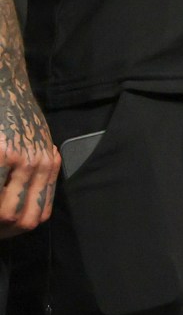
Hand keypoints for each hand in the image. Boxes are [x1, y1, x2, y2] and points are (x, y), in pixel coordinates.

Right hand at [0, 55, 56, 235]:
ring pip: (4, 211)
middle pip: (20, 219)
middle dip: (0, 230)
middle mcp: (37, 164)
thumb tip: (20, 214)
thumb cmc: (14, 116)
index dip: (15, 230)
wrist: (4, 83)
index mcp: (46, 165)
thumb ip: (35, 172)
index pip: (37, 214)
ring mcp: (17, 158)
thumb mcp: (34, 143)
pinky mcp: (1, 153)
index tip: (2, 230)